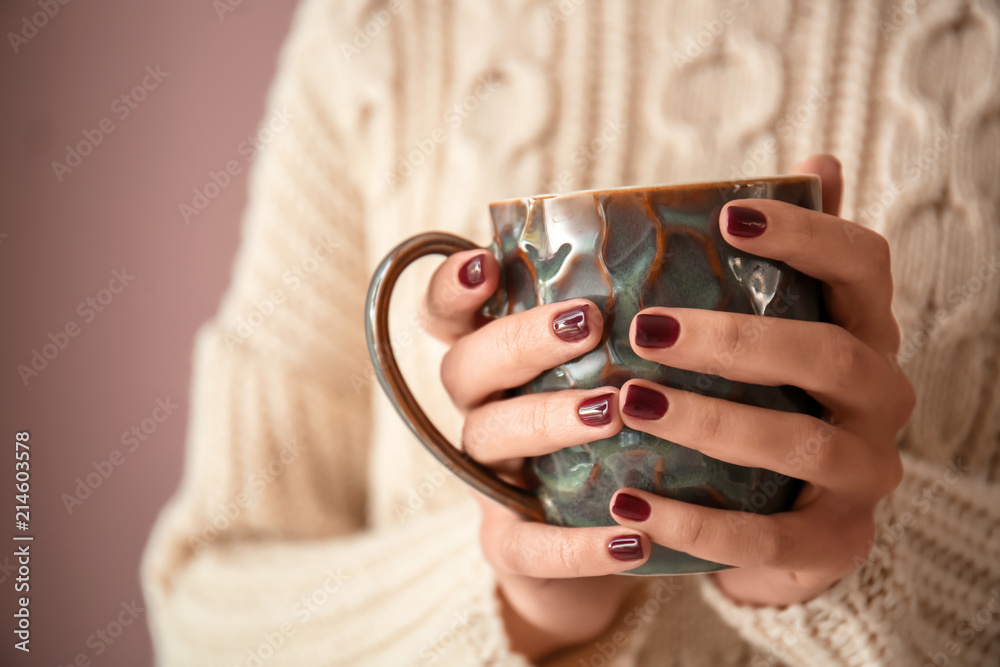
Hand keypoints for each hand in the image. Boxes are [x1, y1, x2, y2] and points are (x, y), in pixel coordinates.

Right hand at [419, 253, 649, 658]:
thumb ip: (639, 325)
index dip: (451, 289)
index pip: (447, 316)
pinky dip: (578, 545)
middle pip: (464, 368)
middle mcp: (483, 413)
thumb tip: (719, 244)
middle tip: (588, 324)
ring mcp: (490, 480)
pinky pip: (529, 546)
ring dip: (548, 419)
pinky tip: (635, 538)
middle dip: (520, 340)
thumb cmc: (623, 440)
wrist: (608, 550)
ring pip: (490, 439)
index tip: (485, 263)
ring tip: (614, 411)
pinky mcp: (510, 546)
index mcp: (500, 364)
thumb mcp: (623, 378)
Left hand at [605, 155, 915, 606]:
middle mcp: (880, 398)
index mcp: (864, 332)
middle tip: (646, 328)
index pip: (863, 266)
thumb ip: (784, 261)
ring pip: (800, 443)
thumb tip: (816, 160)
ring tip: (629, 404)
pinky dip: (695, 524)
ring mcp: (864, 474)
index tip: (729, 218)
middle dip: (735, 339)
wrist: (782, 525)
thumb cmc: (766, 404)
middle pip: (830, 355)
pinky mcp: (832, 543)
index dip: (806, 235)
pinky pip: (767, 538)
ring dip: (710, 422)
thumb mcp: (772, 333)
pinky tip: (628, 505)